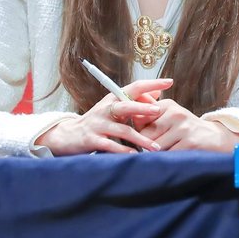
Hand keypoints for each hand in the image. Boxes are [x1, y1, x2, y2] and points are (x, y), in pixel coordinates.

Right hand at [35, 78, 173, 154]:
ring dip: (140, 138)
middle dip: (143, 108)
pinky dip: (123, 151)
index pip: (135, 87)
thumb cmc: (98, 121)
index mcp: (114, 98)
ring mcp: (98, 124)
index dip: (152, 84)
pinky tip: (134, 156)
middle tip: (159, 111)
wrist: (69, 135)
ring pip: (122, 129)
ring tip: (155, 147)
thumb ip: (135, 102)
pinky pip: (110, 145)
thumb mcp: (115, 108)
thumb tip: (157, 94)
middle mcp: (106, 108)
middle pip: (126, 105)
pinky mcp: (92, 140)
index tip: (169, 81)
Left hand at [139, 99, 238, 151]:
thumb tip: (129, 116)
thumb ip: (151, 117)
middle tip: (153, 152)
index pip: (140, 118)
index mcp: (168, 106)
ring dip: (158, 155)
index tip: (141, 140)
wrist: (217, 138)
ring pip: (156, 147)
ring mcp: (183, 128)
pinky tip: (174, 160)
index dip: (138, 132)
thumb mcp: (171, 117)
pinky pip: (170, 156)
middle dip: (146, 146)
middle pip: (146, 134)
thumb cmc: (188, 130)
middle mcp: (175, 113)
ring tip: (165, 156)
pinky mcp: (191, 142)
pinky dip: (169, 161)